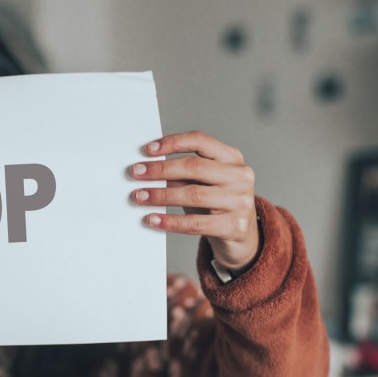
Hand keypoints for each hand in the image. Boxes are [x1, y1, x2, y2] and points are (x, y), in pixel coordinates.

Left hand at [129, 131, 259, 273]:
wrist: (242, 235)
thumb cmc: (215, 203)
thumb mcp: (204, 182)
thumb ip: (183, 173)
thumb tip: (147, 169)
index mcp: (232, 158)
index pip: (200, 141)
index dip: (172, 143)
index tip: (147, 150)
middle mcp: (240, 176)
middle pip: (195, 167)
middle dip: (161, 170)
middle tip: (135, 173)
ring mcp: (241, 201)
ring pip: (194, 194)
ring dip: (161, 195)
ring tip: (139, 196)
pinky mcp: (235, 226)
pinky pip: (196, 223)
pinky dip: (170, 221)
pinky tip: (153, 219)